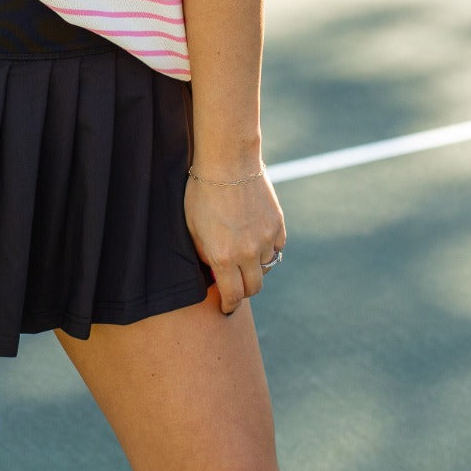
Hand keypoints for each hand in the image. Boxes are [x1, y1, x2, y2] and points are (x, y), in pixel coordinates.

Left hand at [184, 170, 285, 316]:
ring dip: (256, 268)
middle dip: (243, 291)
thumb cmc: (203, 192)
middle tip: (236, 286)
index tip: (226, 308)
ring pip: (266, 268)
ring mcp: (266, 239)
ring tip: (244, 258)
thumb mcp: (192, 227)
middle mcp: (248, 253)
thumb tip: (212, 272)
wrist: (229, 161)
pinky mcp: (278, 225)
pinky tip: (257, 241)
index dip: (229, 306)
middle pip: (253, 288)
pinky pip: (277, 248)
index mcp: (223, 256)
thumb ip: (204, 254)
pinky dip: (269, 250)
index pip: (232, 296)